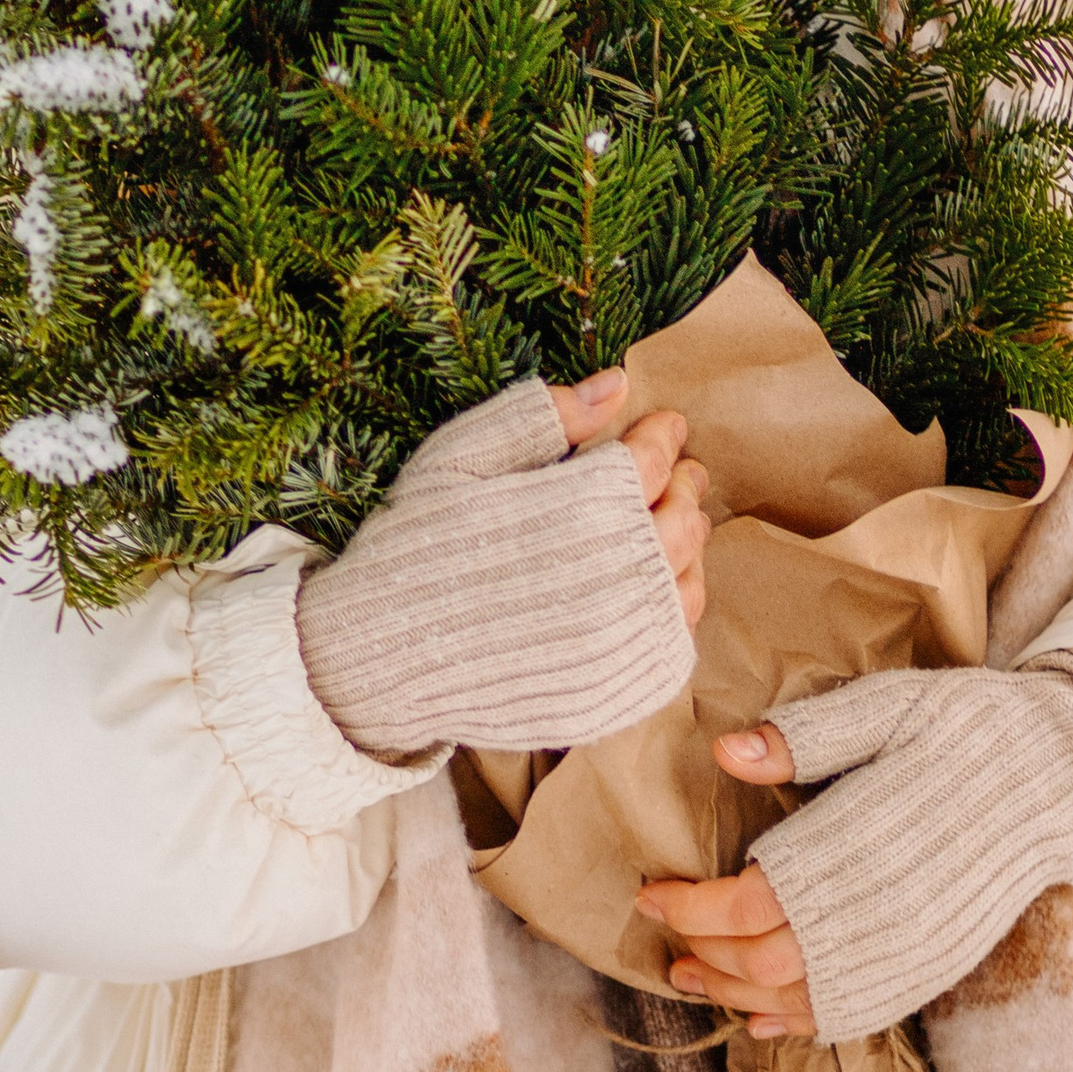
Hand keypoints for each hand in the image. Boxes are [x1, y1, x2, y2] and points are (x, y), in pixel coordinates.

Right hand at [294, 368, 704, 763]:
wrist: (382, 656)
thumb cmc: (417, 544)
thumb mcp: (463, 457)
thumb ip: (544, 415)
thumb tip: (619, 383)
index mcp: (583, 506)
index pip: (654, 458)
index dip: (664, 435)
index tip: (665, 426)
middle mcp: (618, 574)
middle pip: (683, 517)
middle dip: (685, 484)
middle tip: (682, 471)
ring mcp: (623, 639)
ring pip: (689, 578)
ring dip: (687, 545)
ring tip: (670, 524)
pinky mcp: (620, 688)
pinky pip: (675, 641)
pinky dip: (674, 608)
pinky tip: (654, 589)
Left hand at [684, 667, 1072, 1045]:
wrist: (1062, 777)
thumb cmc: (969, 730)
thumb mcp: (889, 708)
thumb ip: (806, 737)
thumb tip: (726, 753)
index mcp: (858, 845)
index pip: (751, 899)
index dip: (691, 906)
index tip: (652, 893)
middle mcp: (879, 912)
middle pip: (765, 959)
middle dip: (703, 952)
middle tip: (665, 938)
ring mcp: (908, 951)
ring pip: (801, 999)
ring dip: (737, 993)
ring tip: (697, 977)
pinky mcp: (930, 969)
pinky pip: (850, 1014)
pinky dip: (797, 1022)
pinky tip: (766, 1014)